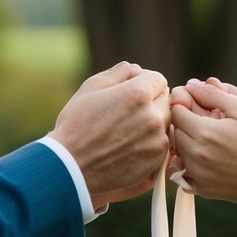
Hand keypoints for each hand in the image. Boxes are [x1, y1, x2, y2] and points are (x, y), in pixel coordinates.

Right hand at [50, 61, 170, 204]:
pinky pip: (162, 145)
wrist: (71, 168)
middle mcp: (153, 116)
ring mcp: (157, 140)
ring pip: (165, 124)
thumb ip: (117, 73)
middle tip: (127, 113)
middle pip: (164, 101)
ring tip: (126, 131)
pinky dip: (150, 144)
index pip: (158, 80)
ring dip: (152, 124)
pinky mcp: (156, 161)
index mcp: (138, 94)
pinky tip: (129, 147)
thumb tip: (134, 69)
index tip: (131, 92)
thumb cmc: (75, 126)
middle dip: (151, 103)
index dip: (144, 83)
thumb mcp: (90, 89)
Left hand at [169, 77, 236, 204]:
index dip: (184, 103)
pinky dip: (190, 163)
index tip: (197, 103)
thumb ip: (214, 94)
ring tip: (209, 138)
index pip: (175, 111)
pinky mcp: (202, 189)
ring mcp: (198, 175)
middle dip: (184, 123)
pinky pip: (183, 172)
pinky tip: (209, 157)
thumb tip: (191, 85)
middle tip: (206, 121)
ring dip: (186, 142)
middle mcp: (196, 156)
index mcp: (204, 133)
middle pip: (173, 132)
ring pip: (176, 152)